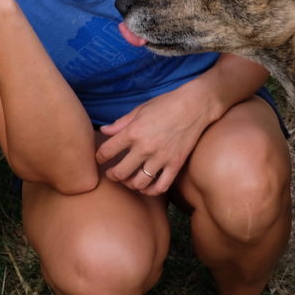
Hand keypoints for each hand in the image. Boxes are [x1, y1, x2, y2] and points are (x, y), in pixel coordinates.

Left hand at [95, 83, 216, 195]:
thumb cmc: (166, 103)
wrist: (195, 105)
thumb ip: (121, 123)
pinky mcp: (176, 164)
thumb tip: (104, 131)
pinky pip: (161, 186)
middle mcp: (145, 147)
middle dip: (112, 175)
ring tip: (128, 180)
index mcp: (133, 132)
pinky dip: (151, 191)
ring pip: (139, 183)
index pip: (106, 151)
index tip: (100, 159)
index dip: (99, 157)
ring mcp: (161, 158)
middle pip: (120, 173)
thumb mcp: (140, 109)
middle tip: (112, 173)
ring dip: (129, 185)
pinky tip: (146, 187)